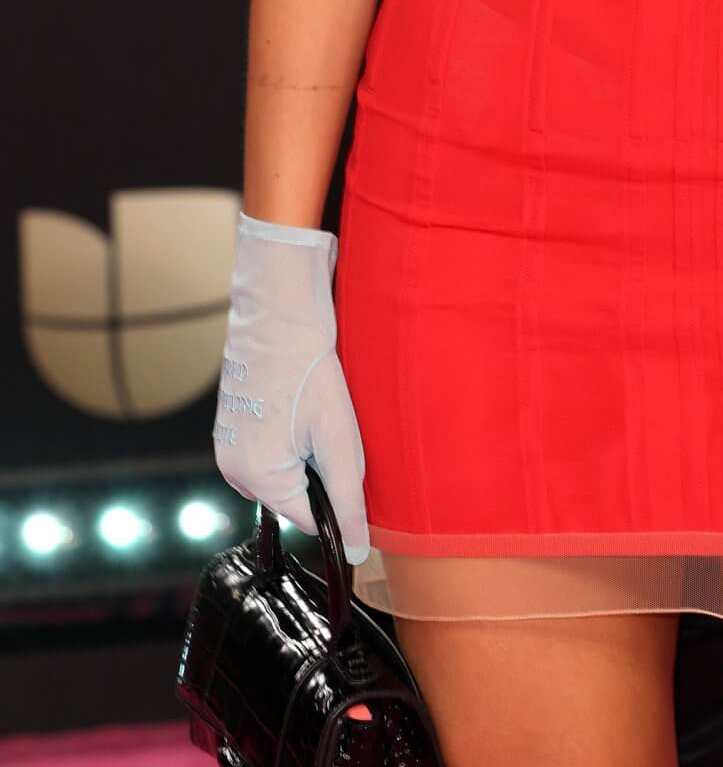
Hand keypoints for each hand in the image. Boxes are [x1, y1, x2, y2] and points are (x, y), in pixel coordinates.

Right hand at [214, 213, 369, 558]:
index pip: (308, 517)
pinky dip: (292, 430)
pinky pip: (272, 444)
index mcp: (255, 478)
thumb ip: (346, 498)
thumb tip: (358, 550)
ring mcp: (229, 443)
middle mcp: (232, 468)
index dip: (337, 493)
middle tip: (332, 422)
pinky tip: (303, 399)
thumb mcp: (337, 436)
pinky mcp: (233, 421)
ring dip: (307, 448)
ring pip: (286, 467)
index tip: (350, 455)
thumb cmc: (310, 367)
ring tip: (317, 407)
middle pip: (296, 492)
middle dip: (321, 467)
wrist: (279, 307)